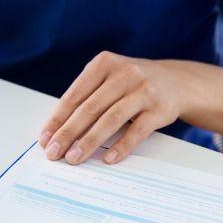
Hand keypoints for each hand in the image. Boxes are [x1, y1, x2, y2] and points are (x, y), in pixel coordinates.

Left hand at [37, 52, 183, 165]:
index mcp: (103, 63)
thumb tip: (57, 129)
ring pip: (111, 119)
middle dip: (68, 132)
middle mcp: (124, 73)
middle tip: (54, 153)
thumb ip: (87, 96)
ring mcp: (143, 90)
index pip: (74, 94)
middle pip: (90, 107)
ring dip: (90, 141)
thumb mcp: (109, 78)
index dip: (58, 118)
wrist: (176, 81)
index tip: (45, 138)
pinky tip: (108, 158)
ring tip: (74, 158)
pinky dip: (121, 145)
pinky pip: (137, 130)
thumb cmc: (132, 83)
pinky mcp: (160, 109)